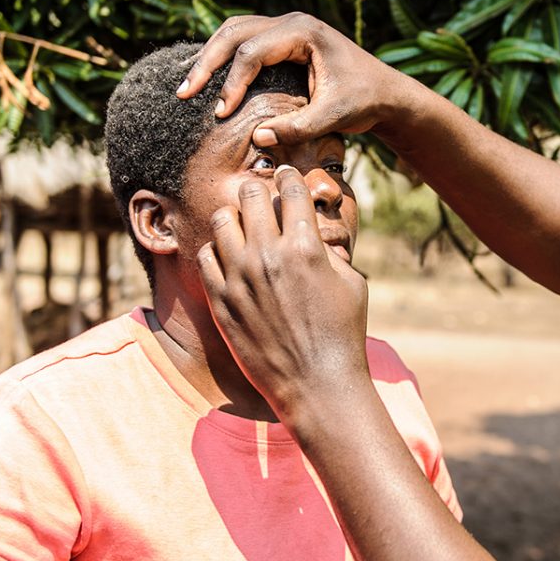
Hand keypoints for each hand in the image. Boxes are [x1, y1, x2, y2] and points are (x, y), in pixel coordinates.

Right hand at [178, 12, 418, 147]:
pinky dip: (222, 57)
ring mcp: (285, 27)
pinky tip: (205, 79)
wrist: (386, 92)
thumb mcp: (335, 117)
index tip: (220, 114)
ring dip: (209, 56)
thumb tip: (258, 138)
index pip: (253, 53)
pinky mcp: (282, 40)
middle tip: (183, 93)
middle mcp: (291, 22)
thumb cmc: (365, 101)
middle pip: (234, 33)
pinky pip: (243, 41)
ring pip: (234, 31)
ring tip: (186, 85)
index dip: (232, 83)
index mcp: (304, 31)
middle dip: (206, 63)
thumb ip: (298, 127)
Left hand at [197, 165, 370, 421]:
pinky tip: (231, 259)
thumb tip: (311, 231)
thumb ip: (328, 249)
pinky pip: (206, 255)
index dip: (290, 177)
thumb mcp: (352, 283)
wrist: (316, 385)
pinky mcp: (221, 300)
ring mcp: (240, 278)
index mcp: (306, 246)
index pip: (291, 189)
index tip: (286, 175)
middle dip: (259, 191)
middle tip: (263, 198)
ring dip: (236, 218)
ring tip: (245, 229)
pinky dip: (218, 251)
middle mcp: (269, 256)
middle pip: (251, 194)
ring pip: (223, 219)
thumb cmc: (343, 334)